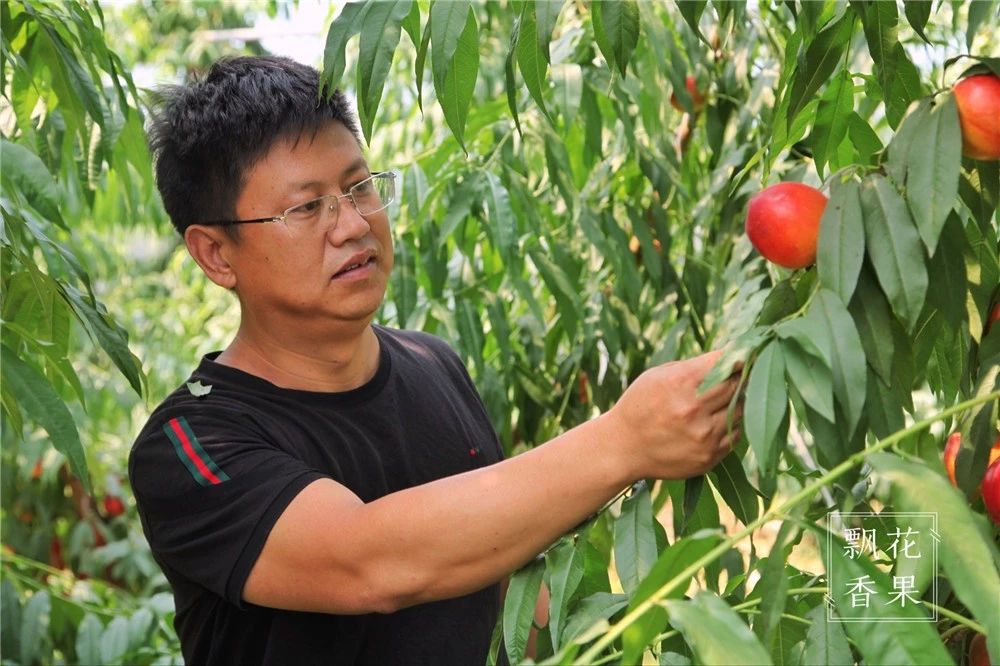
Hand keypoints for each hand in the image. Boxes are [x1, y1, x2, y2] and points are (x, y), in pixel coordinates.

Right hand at [605, 350, 741, 480]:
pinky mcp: (708, 456)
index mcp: (680, 383)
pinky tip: (716, 421)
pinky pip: (735, 435)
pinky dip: (731, 425)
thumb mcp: (658, 376)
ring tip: (723, 400)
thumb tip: (729, 358)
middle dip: (740, 377)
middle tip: (740, 374)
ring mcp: (703, 435)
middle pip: (737, 385)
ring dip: (737, 402)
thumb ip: (693, 367)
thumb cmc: (640, 405)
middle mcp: (693, 409)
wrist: (623, 448)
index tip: (747, 352)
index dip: (739, 355)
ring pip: (740, 410)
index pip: (725, 362)